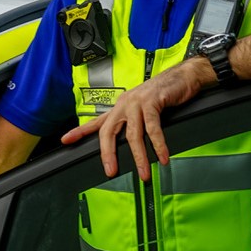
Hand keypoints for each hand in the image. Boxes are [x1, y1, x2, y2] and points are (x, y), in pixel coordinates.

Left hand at [61, 57, 211, 180]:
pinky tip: (162, 157)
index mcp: (121, 107)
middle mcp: (125, 104)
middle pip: (109, 131)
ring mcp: (138, 102)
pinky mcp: (153, 101)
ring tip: (144, 173)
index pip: (97, 122)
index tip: (65, 140)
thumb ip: (134, 123)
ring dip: (139, 157)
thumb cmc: (165, 93)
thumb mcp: (144, 108)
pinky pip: (153, 128)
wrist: (184, 77)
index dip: (80, 131)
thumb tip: (130, 144)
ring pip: (133, 134)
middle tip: (111, 171)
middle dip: (107, 153)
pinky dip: (158, 145)